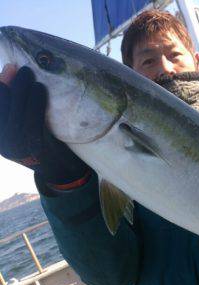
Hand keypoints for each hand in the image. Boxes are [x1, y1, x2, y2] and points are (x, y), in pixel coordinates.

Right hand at [0, 65, 88, 186]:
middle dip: (7, 83)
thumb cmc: (42, 143)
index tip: (7, 69)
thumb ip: (16, 107)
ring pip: (14, 112)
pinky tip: (40, 88)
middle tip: (18, 67)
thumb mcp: (22, 128)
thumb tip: (10, 71)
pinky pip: (32, 121)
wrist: (62, 172)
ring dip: (21, 89)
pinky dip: (35, 103)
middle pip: (1, 106)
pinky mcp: (35, 148)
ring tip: (29, 73)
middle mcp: (3, 143)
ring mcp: (18, 147)